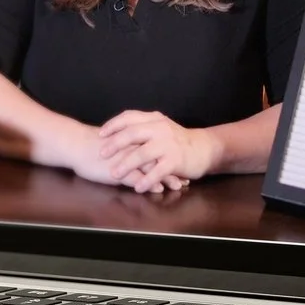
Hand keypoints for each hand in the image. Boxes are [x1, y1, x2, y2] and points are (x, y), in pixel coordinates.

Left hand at [96, 111, 219, 194]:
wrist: (204, 149)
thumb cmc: (176, 141)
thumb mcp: (160, 128)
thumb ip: (142, 128)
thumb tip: (116, 133)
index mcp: (154, 119)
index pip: (129, 117)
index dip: (113, 125)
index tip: (100, 134)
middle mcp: (160, 128)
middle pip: (133, 133)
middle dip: (115, 144)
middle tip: (102, 154)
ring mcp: (168, 144)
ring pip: (143, 153)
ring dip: (127, 164)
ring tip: (115, 174)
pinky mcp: (176, 160)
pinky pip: (158, 171)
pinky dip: (147, 180)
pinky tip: (138, 187)